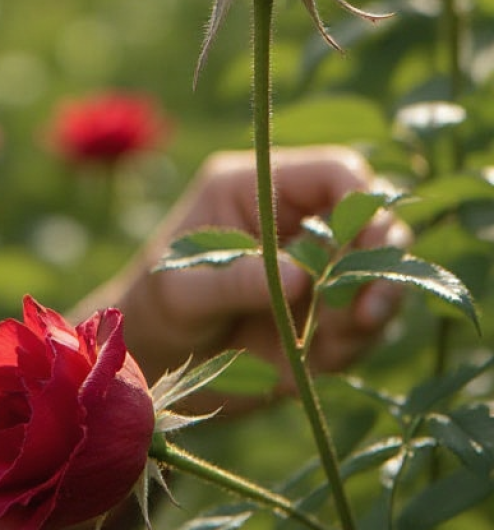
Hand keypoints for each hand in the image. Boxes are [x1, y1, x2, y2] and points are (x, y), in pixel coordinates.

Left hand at [107, 146, 408, 401]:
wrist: (156, 364)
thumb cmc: (156, 308)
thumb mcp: (182, 292)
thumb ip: (235, 280)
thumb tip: (302, 277)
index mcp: (256, 189)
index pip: (334, 172)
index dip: (362, 201)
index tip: (364, 247)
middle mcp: (296, 221)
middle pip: (372, 219)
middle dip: (379, 261)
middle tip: (365, 309)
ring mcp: (316, 268)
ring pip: (379, 273)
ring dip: (372, 307)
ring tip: (335, 341)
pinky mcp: (327, 315)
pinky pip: (367, 322)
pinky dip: (356, 343)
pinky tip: (320, 361)